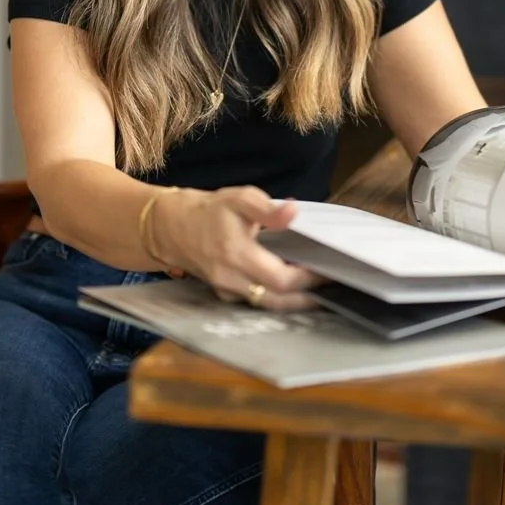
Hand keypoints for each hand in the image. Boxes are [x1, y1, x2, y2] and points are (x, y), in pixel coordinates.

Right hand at [152, 185, 319, 311]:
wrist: (171, 228)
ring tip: (320, 291)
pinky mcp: (225, 295)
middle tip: (333, 287)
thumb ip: (268, 208)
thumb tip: (294, 212)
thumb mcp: (239, 199)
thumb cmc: (209, 210)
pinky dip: (278, 298)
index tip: (328, 269)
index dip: (308, 279)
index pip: (281, 280)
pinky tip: (294, 288)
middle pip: (278, 302)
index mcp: (237, 255)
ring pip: (268, 305)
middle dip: (308, 298)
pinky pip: (256, 302)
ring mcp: (227, 291)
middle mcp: (232, 280)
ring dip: (295, 302)